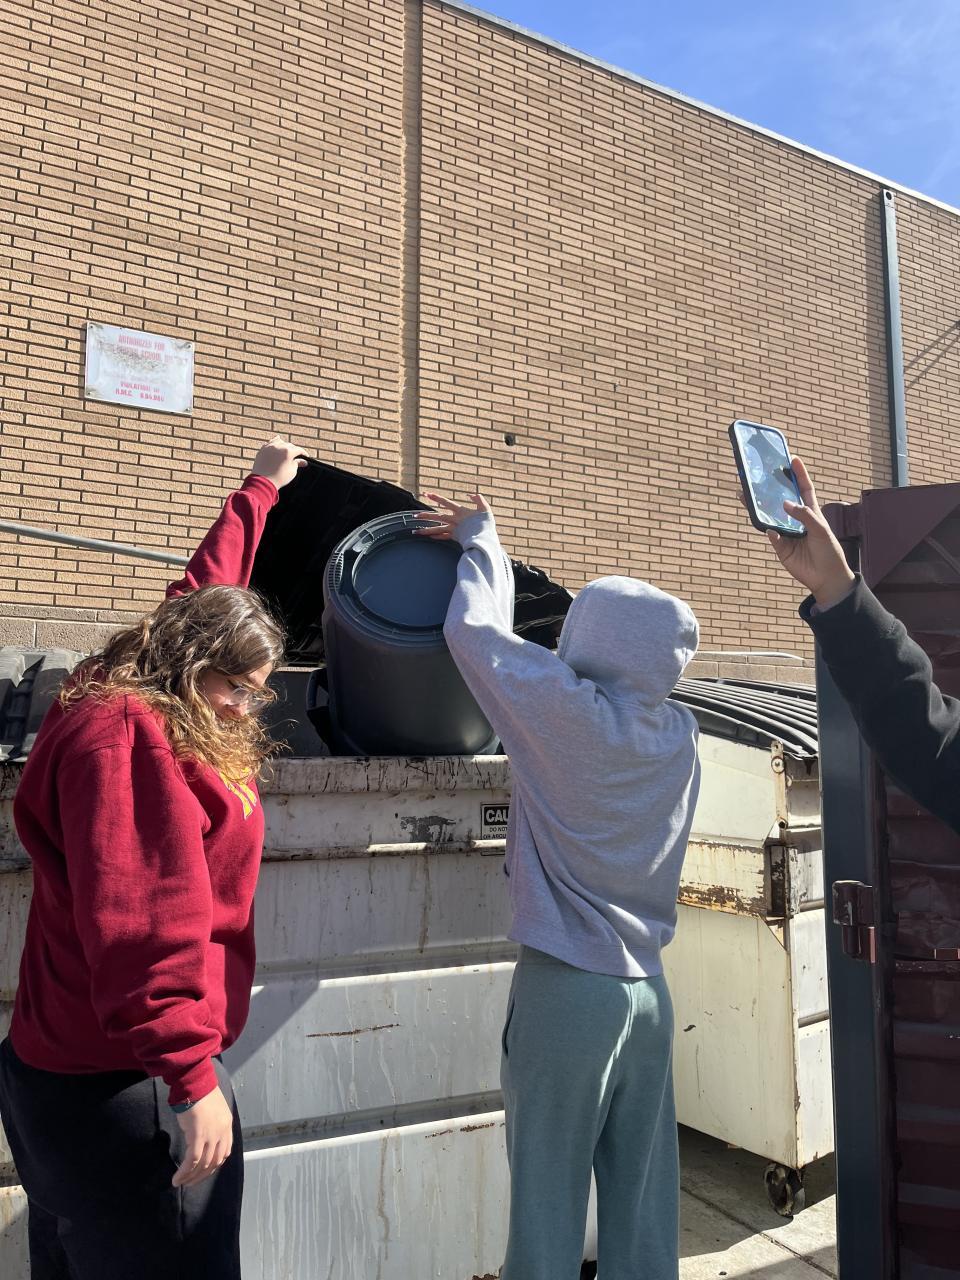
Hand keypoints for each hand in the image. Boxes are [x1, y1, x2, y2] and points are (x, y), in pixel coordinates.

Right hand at [172, 1086, 234, 1187]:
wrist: (195, 1083)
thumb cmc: (201, 1093)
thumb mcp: (214, 1110)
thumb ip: (213, 1124)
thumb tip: (204, 1136)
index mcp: (227, 1126)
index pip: (224, 1153)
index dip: (214, 1165)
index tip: (203, 1172)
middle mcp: (222, 1132)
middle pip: (214, 1162)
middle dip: (202, 1176)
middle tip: (190, 1183)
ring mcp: (211, 1135)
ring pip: (203, 1164)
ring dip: (191, 1177)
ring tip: (180, 1183)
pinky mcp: (198, 1135)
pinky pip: (192, 1160)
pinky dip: (184, 1172)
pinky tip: (177, 1178)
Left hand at [251, 435, 306, 489]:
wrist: (263, 482)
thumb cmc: (279, 478)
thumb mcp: (292, 471)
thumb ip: (297, 464)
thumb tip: (303, 461)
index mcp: (288, 452)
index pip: (299, 450)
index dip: (304, 453)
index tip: (306, 457)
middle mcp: (279, 446)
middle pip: (290, 445)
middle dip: (294, 450)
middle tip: (296, 456)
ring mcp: (270, 447)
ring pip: (280, 442)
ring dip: (285, 445)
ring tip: (287, 449)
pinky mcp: (263, 449)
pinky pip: (270, 442)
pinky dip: (275, 442)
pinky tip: (278, 440)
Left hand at [414, 492, 490, 539]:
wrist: (485, 539)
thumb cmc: (486, 524)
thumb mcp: (485, 508)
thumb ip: (478, 499)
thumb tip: (470, 494)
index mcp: (460, 511)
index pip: (445, 502)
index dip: (436, 497)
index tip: (426, 494)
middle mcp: (454, 520)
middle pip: (437, 517)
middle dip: (425, 516)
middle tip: (414, 515)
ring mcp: (454, 529)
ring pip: (437, 529)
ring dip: (426, 530)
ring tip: (415, 531)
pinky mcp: (455, 537)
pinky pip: (444, 537)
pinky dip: (437, 536)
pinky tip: (430, 536)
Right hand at [755, 456, 855, 607]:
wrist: (826, 578)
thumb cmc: (829, 551)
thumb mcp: (821, 530)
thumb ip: (805, 515)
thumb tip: (784, 504)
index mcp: (811, 513)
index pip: (804, 489)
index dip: (799, 475)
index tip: (793, 459)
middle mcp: (797, 520)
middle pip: (781, 500)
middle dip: (771, 488)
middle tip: (760, 475)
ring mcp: (787, 533)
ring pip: (770, 517)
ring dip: (760, 507)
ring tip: (747, 494)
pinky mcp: (780, 547)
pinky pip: (771, 536)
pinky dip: (769, 531)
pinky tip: (770, 529)